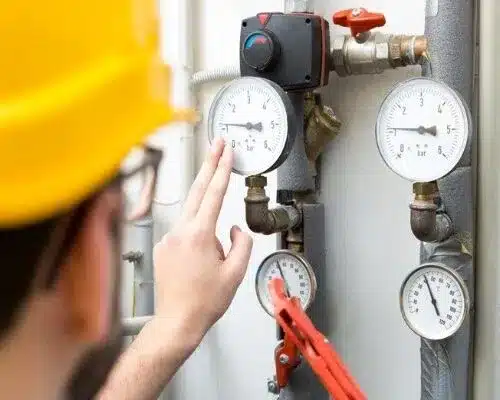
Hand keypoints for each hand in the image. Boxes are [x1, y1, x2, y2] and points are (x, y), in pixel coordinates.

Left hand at [153, 138, 252, 344]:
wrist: (177, 321)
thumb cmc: (204, 301)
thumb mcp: (235, 273)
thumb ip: (241, 243)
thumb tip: (234, 228)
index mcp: (199, 235)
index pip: (213, 193)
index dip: (221, 168)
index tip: (225, 151)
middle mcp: (180, 232)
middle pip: (197, 190)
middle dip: (208, 165)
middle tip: (217, 145)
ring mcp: (169, 238)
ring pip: (192, 215)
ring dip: (206, 217)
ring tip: (214, 256)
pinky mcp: (163, 247)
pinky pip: (184, 233)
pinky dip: (196, 237)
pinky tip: (200, 263)